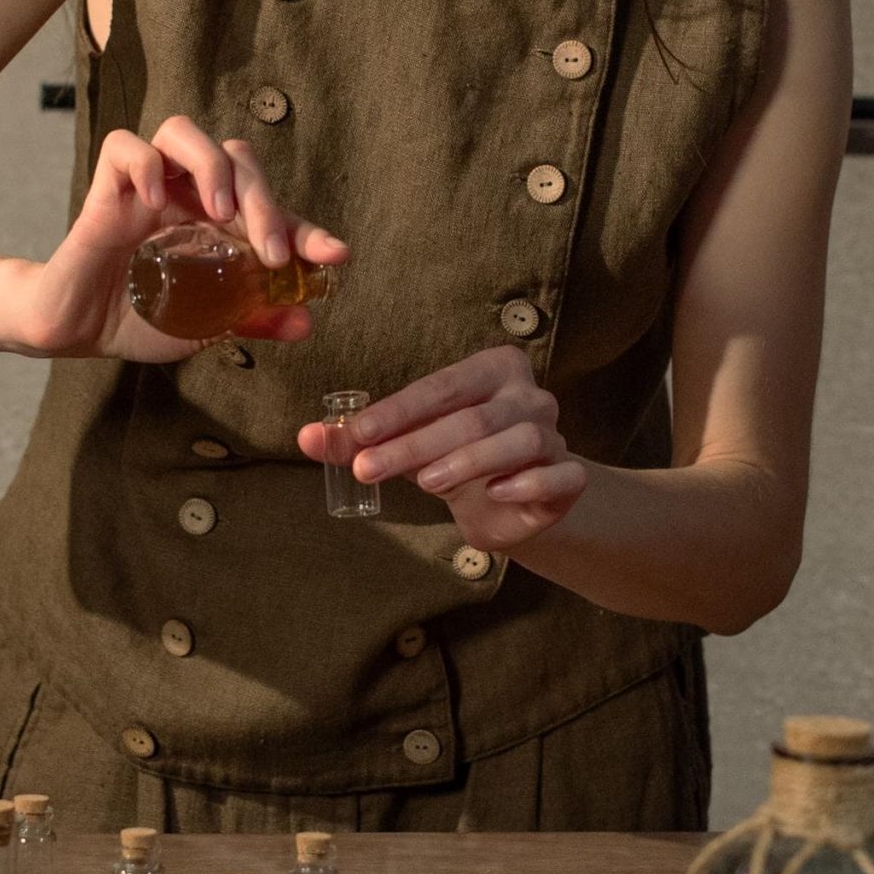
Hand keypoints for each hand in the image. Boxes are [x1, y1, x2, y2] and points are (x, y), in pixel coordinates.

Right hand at [14, 114, 346, 358]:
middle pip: (236, 157)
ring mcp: (147, 187)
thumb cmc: (140, 318)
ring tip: (218, 213)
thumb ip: (251, 320)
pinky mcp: (106, 191)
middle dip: (264, 199)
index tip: (334, 256)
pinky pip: (123, 146)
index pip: (271, 205)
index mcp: (217, 222)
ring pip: (181, 131)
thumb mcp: (205, 326)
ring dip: (210, 166)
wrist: (78, 329)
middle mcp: (188, 194)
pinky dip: (144, 165)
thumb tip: (304, 322)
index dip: (307, 228)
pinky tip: (156, 205)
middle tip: (271, 253)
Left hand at [297, 344, 586, 549]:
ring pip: (517, 440)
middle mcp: (530, 396)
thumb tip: (303, 436)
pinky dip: (527, 483)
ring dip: (466, 461)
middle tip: (367, 469)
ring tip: (424, 482)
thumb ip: (360, 439)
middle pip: (471, 417)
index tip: (356, 435)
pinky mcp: (571, 478)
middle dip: (414, 444)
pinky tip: (495, 494)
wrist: (515, 503)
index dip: (397, 411)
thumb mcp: (408, 444)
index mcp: (493, 370)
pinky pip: (559, 475)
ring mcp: (555, 435)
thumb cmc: (456, 458)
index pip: (440, 386)